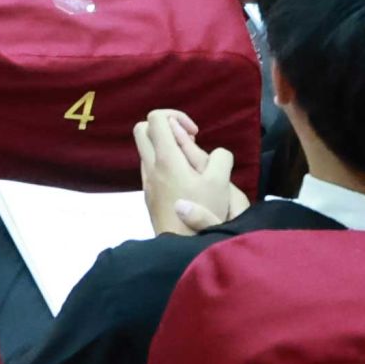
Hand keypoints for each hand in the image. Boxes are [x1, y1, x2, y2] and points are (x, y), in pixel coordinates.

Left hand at [135, 109, 245, 235]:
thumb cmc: (203, 213)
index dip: (176, 116)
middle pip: (142, 129)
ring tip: (191, 166)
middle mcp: (150, 167)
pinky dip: (164, 165)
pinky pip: (150, 168)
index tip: (195, 133)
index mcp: (165, 158)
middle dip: (165, 128)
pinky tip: (185, 182)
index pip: (155, 117)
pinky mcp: (148, 195)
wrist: (182, 247)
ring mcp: (146, 181)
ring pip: (146, 150)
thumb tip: (206, 147)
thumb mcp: (221, 182)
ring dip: (166, 148)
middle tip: (188, 143)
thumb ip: (219, 158)